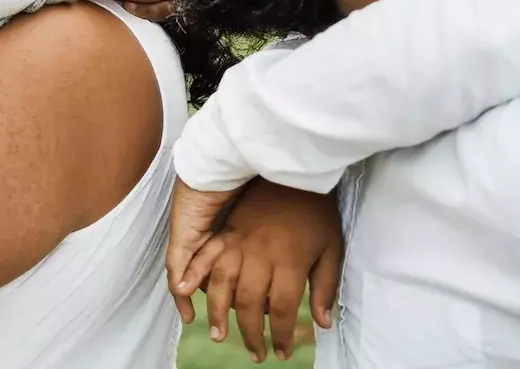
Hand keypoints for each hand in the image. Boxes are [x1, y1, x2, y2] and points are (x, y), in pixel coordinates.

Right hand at [175, 181, 343, 362]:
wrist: (293, 169)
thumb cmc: (316, 210)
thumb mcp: (332, 249)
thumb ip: (325, 287)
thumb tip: (323, 323)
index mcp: (290, 262)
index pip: (282, 309)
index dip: (280, 335)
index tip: (281, 351)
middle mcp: (260, 256)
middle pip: (249, 304)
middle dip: (250, 333)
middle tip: (254, 353)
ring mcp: (239, 242)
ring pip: (222, 284)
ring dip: (217, 312)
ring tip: (218, 334)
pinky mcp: (226, 231)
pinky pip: (205, 256)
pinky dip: (194, 275)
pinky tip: (187, 291)